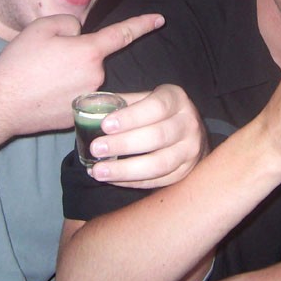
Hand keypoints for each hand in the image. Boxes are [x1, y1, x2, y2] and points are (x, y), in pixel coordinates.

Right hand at [0, 12, 164, 135]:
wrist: (0, 104)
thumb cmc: (19, 63)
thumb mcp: (42, 27)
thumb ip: (69, 24)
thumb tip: (79, 35)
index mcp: (90, 52)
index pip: (123, 34)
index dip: (142, 24)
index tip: (159, 19)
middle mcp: (96, 77)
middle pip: (95, 58)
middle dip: (76, 55)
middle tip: (45, 61)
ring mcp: (90, 100)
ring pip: (86, 78)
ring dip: (70, 76)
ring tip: (41, 80)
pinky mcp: (79, 118)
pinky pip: (79, 98)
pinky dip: (65, 94)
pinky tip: (44, 95)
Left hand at [87, 84, 208, 188]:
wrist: (189, 130)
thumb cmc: (159, 112)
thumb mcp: (146, 98)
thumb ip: (123, 102)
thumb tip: (89, 104)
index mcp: (177, 99)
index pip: (155, 107)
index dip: (130, 117)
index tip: (105, 125)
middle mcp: (189, 123)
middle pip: (157, 136)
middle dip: (123, 144)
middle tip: (96, 149)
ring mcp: (190, 150)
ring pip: (159, 164)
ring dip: (125, 170)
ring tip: (99, 171)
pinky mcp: (186, 172)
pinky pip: (159, 180)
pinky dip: (133, 182)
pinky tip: (113, 179)